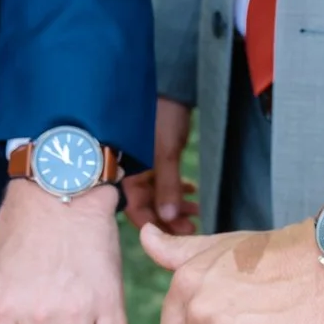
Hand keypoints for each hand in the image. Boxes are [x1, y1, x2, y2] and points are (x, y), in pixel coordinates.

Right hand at [125, 96, 199, 233]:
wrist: (171, 86)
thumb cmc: (162, 116)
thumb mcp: (166, 153)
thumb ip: (167, 186)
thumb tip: (168, 218)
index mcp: (126, 172)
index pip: (135, 210)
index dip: (154, 226)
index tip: (174, 236)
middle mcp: (132, 172)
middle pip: (148, 206)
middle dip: (169, 220)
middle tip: (192, 227)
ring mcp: (145, 166)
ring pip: (159, 196)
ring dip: (176, 206)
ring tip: (197, 213)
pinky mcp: (156, 158)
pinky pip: (165, 182)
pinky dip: (178, 190)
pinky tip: (193, 193)